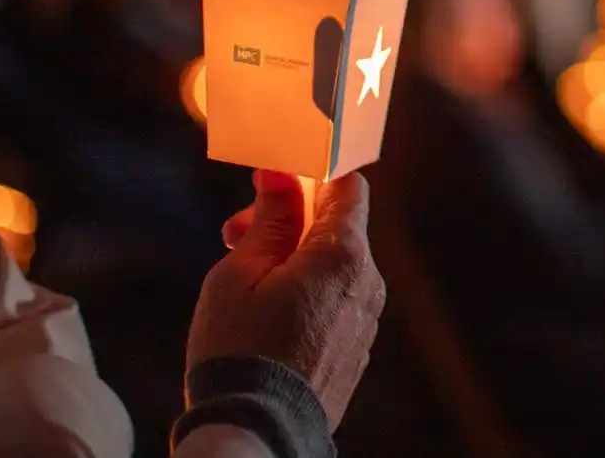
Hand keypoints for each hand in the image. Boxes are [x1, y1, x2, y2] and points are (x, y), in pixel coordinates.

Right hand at [187, 170, 384, 430]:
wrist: (258, 433)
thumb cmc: (240, 350)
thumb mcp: (240, 273)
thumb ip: (270, 219)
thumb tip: (282, 175)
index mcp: (344, 255)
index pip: (348, 186)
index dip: (311, 174)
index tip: (273, 178)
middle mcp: (368, 283)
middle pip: (338, 227)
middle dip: (290, 219)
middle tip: (236, 231)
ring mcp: (367, 320)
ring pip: (336, 267)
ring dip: (295, 258)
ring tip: (243, 278)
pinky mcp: (356, 350)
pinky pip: (337, 302)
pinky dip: (307, 292)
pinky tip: (266, 312)